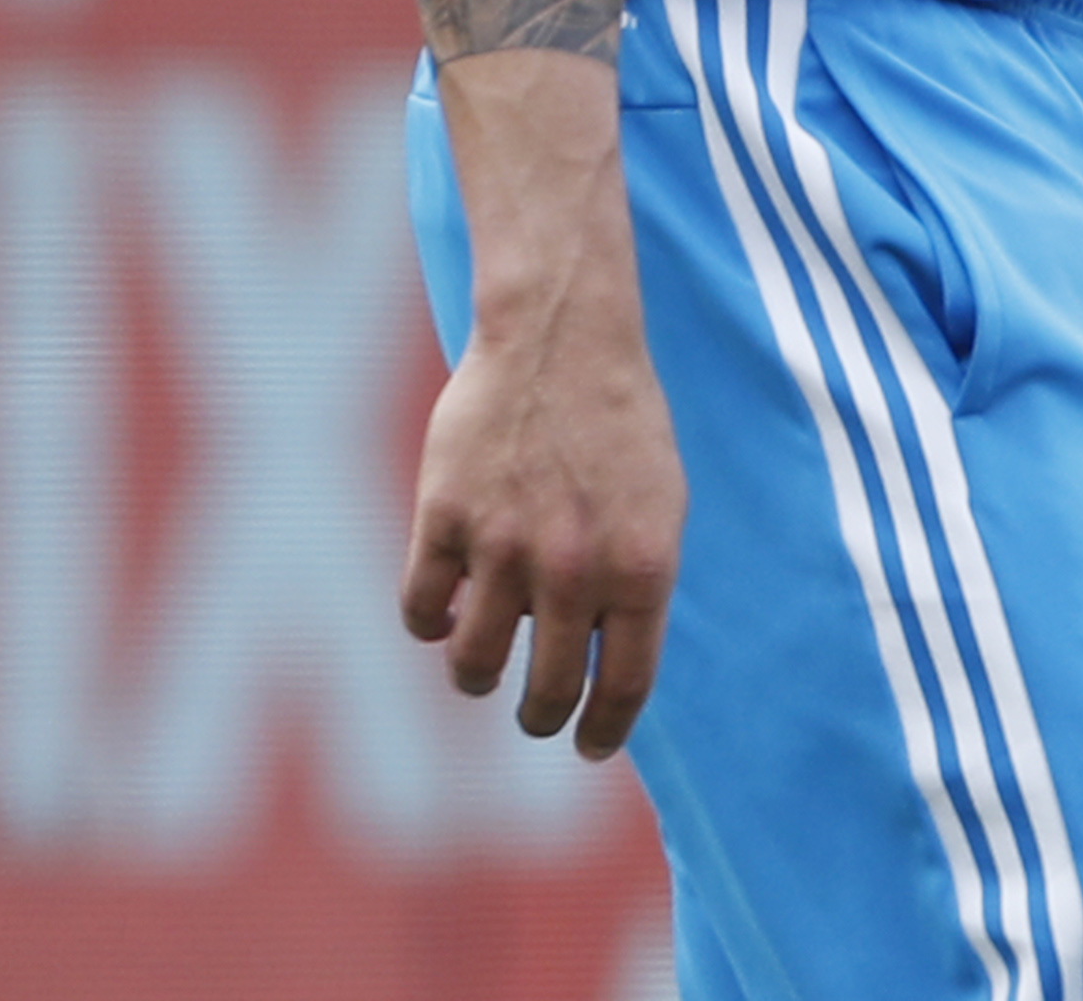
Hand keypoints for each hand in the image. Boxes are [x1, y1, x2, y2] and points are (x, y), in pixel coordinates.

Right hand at [399, 297, 679, 758]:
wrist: (562, 336)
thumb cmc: (620, 423)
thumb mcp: (659, 506)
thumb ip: (636, 586)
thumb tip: (607, 669)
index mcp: (640, 568)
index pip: (623, 687)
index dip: (603, 730)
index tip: (589, 746)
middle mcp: (573, 568)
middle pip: (547, 691)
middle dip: (541, 718)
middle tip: (536, 718)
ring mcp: (503, 545)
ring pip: (474, 663)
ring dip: (476, 677)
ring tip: (480, 668)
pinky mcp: (443, 517)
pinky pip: (422, 609)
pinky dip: (430, 623)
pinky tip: (441, 615)